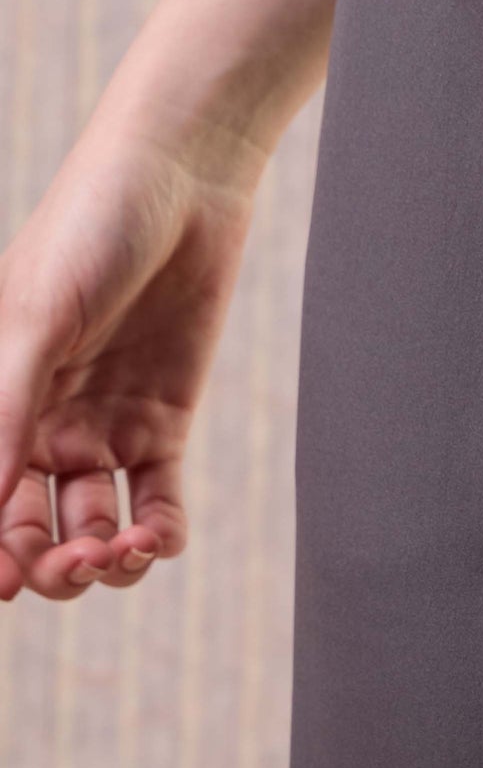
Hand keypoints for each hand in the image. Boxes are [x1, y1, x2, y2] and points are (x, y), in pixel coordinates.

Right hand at [0, 116, 261, 601]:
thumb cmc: (88, 229)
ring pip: (93, 531)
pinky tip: (155, 538)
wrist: (179, 180)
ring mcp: (102, 429)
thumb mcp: (36, 319)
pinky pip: (157, 503)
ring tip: (119, 551)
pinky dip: (157, 535)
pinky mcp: (163, 423)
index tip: (2, 587)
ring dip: (102, 561)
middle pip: (30, 533)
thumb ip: (5, 411)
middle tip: (73, 562)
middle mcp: (39, 427)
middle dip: (46, 566)